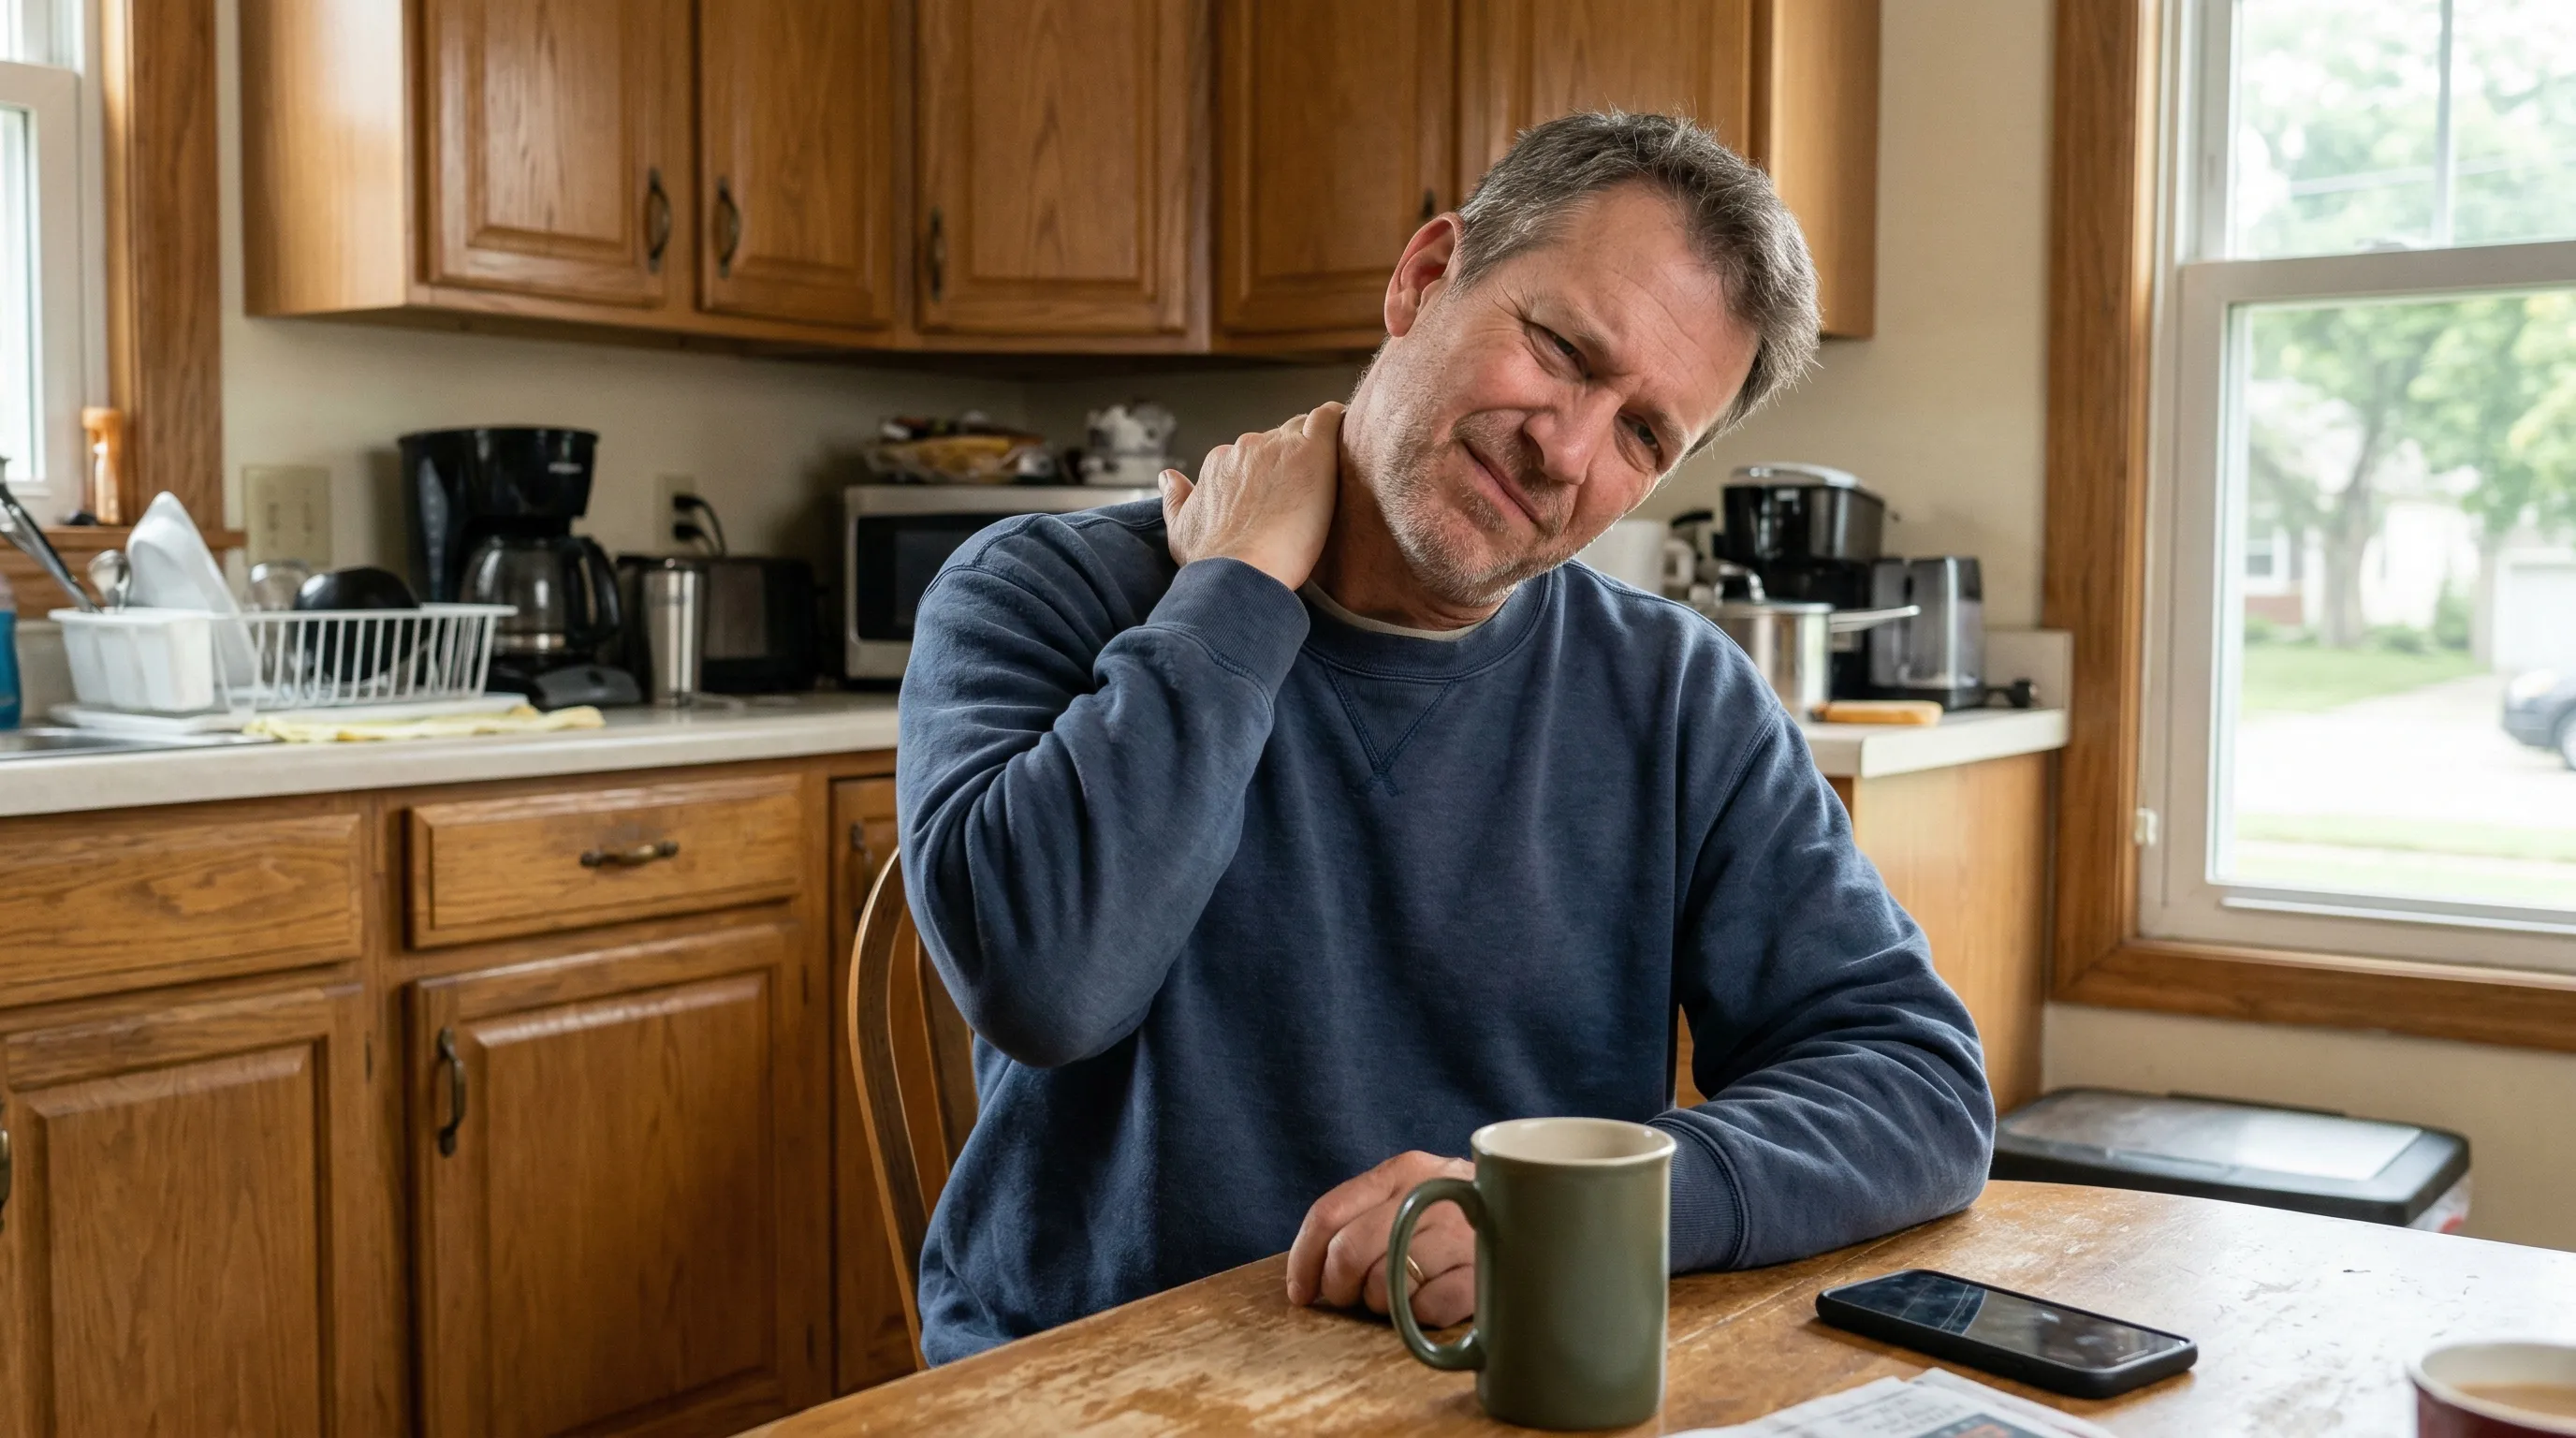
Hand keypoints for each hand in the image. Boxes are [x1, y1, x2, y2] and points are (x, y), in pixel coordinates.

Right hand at [1161, 402, 1343, 589]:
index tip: (1282, 488)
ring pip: (1303, 430)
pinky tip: (1346, 427)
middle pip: (1278, 440)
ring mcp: (1278, 447)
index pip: (1250, 454)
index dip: (1269, 470)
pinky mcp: (1310, 452)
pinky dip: (1337, 421)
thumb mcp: (1180, 530)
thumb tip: (1167, 477)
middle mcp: (1245, 448)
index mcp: (1218, 464)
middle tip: (1310, 486)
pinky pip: (1327, 419)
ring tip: (1335, 464)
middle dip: (1292, 457)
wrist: (1238, 571)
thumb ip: (1174, 499)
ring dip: (1315, 443)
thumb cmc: (1211, 562)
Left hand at [1285, 1150, 1476, 1328]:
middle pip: (1350, 1252)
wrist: (1543, 1221)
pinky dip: (1422, 1316)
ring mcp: (1464, 1231)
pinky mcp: (1489, 1272)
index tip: (1301, 1293)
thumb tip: (1308, 1278)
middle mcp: (1434, 1191)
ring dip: (1385, 1304)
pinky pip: (1426, 1310)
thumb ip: (1366, 1217)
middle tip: (1355, 1299)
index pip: (1330, 1213)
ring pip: (1386, 1285)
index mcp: (1405, 1170)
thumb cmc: (1458, 1223)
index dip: (1304, 1260)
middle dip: (1341, 1287)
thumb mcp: (1414, 1199)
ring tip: (1408, 1295)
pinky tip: (1438, 1301)